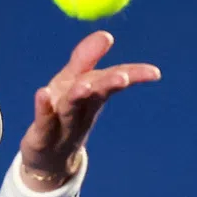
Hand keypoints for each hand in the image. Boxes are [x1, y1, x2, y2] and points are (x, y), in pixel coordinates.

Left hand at [19, 31, 160, 185]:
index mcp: (91, 96)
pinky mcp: (41, 137)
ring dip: (78, 97)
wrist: (48, 161)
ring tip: (84, 86)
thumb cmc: (62, 116)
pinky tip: (42, 94)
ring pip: (71, 109)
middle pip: (95, 95)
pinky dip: (43, 108)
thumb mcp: (71, 83)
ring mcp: (61, 125)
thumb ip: (85, 59)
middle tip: (122, 77)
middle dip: (108, 84)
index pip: (114, 81)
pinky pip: (43, 122)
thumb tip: (106, 35)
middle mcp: (80, 110)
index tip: (155, 73)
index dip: (134, 75)